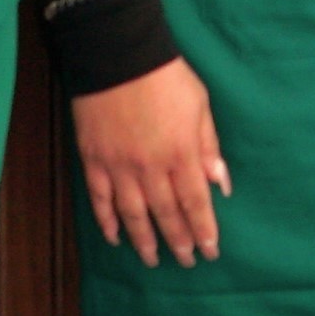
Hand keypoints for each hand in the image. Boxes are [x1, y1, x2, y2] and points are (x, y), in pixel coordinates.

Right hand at [73, 58, 229, 267]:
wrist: (119, 54)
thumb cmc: (167, 76)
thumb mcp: (200, 105)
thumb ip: (209, 146)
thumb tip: (220, 184)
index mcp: (181, 153)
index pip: (195, 203)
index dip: (203, 230)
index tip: (210, 251)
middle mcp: (151, 168)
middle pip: (166, 214)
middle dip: (179, 241)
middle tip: (186, 261)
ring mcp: (119, 167)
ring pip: (133, 215)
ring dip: (144, 240)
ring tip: (152, 259)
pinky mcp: (94, 160)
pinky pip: (100, 199)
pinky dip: (107, 221)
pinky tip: (114, 237)